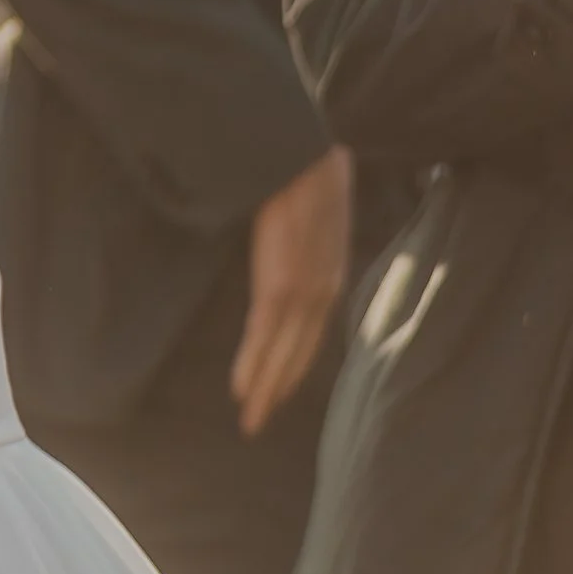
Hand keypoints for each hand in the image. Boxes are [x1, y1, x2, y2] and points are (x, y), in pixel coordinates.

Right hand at [233, 144, 351, 438]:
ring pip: (281, 354)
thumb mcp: (317, 205)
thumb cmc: (304, 167)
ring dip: (264, 390)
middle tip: (257, 422)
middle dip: (278, 390)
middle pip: (299, 355)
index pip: (312, 334)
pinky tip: (241, 390)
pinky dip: (251, 365)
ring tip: (249, 420)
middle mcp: (324, 291)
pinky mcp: (279, 286)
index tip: (277, 388)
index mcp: (332, 274)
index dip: (294, 365)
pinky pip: (262, 336)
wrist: (300, 151)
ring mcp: (302, 292)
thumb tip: (295, 224)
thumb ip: (308, 230)